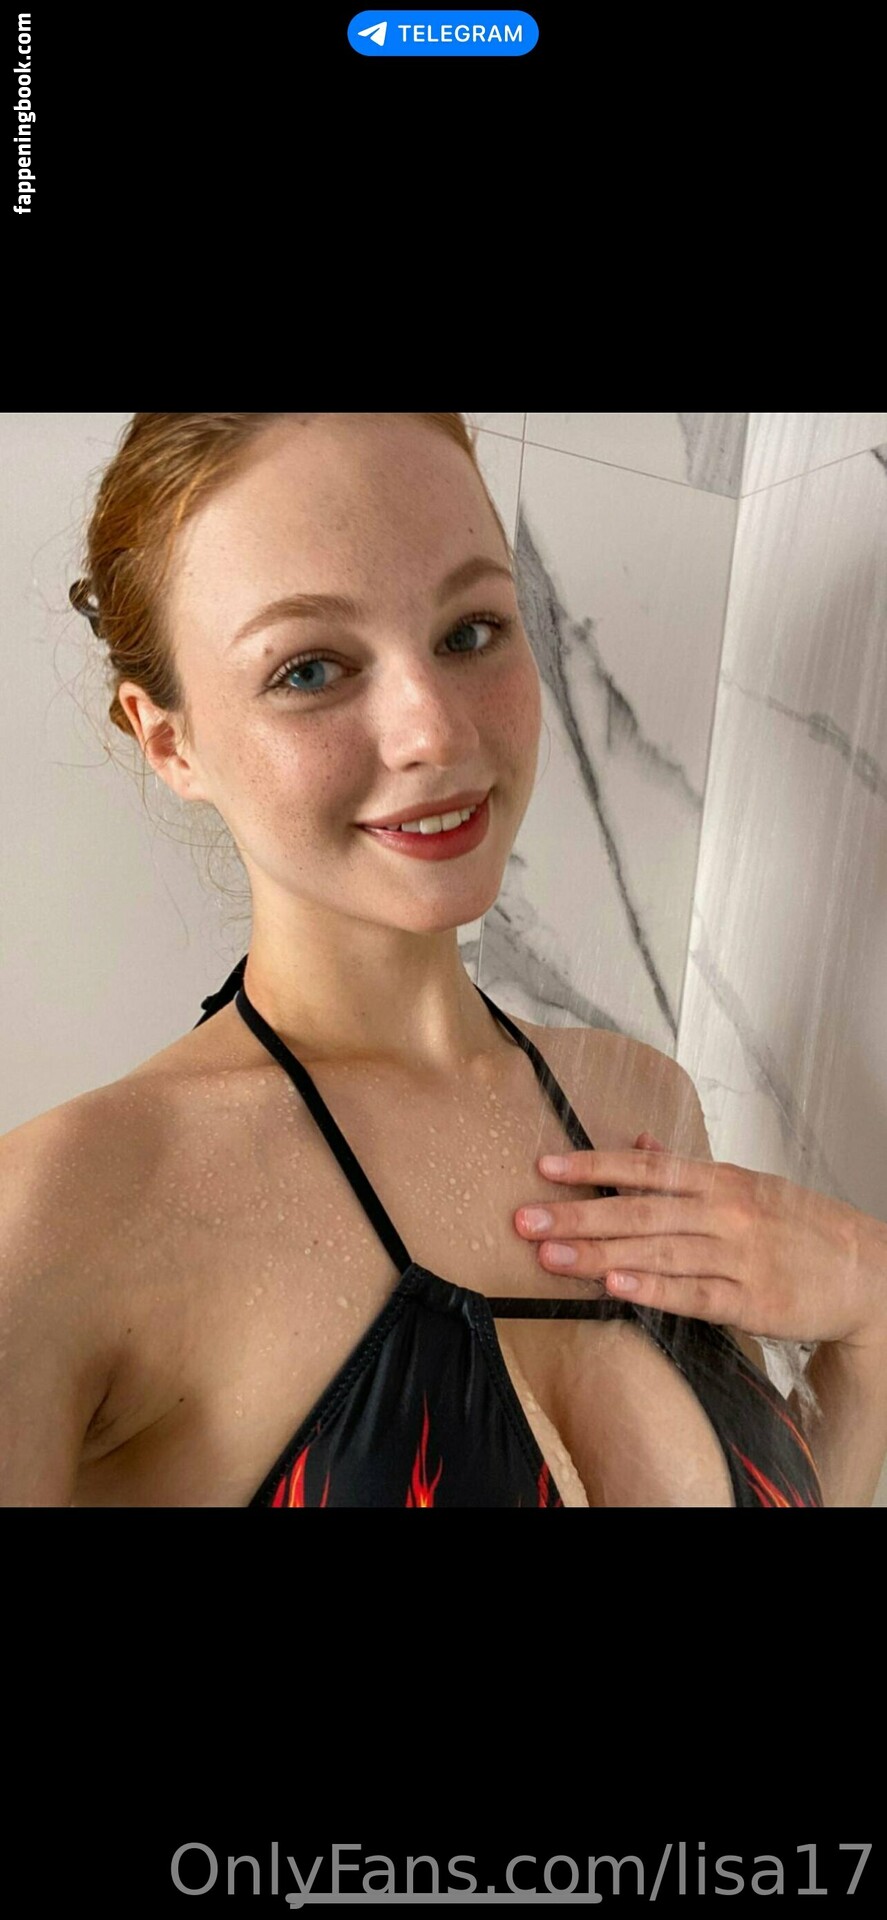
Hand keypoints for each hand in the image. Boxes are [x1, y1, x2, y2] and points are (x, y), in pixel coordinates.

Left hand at [514, 1130, 886, 1349]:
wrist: (864, 1270)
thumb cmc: (797, 1226)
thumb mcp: (746, 1185)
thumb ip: (687, 1168)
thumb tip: (638, 1144)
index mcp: (720, 1180)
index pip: (645, 1168)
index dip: (593, 1167)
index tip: (545, 1168)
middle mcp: (725, 1212)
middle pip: (640, 1210)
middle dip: (578, 1215)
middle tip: (525, 1220)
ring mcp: (738, 1256)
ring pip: (658, 1252)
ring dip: (599, 1254)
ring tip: (551, 1258)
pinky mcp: (751, 1300)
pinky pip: (694, 1294)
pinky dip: (654, 1290)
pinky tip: (616, 1287)